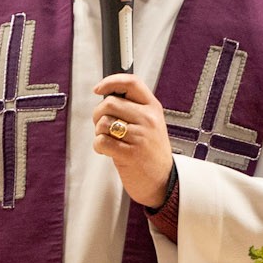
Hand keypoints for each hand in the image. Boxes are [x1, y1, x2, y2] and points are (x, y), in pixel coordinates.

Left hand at [91, 74, 174, 207]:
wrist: (164, 181)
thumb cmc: (152, 153)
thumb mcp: (151, 124)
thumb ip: (134, 108)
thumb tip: (107, 95)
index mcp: (153, 108)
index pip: (131, 83)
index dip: (111, 81)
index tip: (98, 89)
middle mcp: (148, 119)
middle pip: (109, 103)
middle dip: (98, 114)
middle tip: (103, 126)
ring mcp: (140, 136)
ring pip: (103, 122)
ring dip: (98, 132)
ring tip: (109, 141)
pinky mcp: (130, 154)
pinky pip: (101, 141)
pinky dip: (98, 146)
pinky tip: (108, 151)